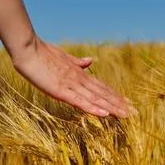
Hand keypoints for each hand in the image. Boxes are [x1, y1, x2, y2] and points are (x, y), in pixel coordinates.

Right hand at [11, 36, 135, 117]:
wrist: (28, 49)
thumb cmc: (43, 53)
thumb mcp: (63, 58)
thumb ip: (77, 62)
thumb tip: (90, 61)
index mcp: (80, 73)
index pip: (101, 87)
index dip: (115, 95)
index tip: (128, 102)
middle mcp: (79, 79)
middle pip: (103, 94)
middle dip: (120, 104)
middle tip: (135, 113)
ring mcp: (71, 85)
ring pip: (96, 98)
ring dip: (112, 107)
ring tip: (126, 115)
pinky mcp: (61, 91)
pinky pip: (80, 101)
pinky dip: (93, 108)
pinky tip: (104, 114)